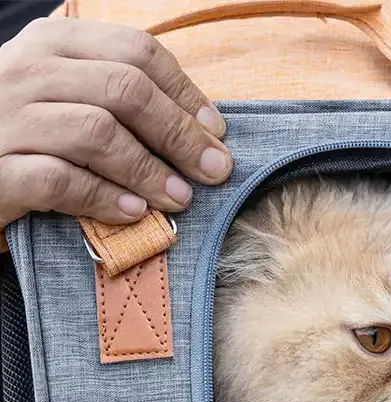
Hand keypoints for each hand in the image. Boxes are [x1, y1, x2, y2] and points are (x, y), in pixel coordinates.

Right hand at [0, 17, 231, 231]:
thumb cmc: (30, 137)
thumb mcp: (69, 99)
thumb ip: (121, 101)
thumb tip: (203, 132)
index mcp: (53, 44)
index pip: (136, 51)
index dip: (185, 94)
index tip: (215, 133)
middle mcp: (26, 71)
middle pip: (125, 89)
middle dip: (180, 134)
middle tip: (213, 171)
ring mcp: (6, 119)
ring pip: (97, 131)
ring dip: (149, 170)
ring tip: (180, 198)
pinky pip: (60, 179)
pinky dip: (105, 198)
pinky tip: (134, 213)